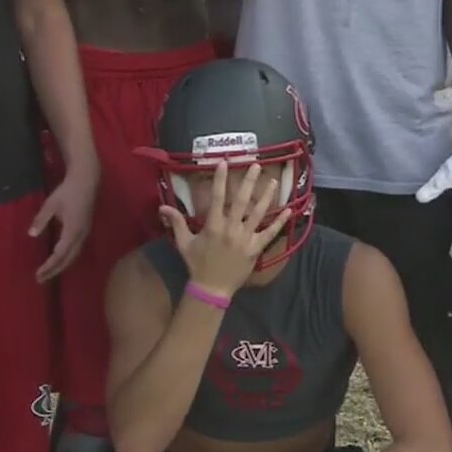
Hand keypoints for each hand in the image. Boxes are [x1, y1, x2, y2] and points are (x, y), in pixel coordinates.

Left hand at [31, 165, 97, 282]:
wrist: (86, 180)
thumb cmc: (67, 191)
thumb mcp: (50, 204)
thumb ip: (41, 220)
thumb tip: (31, 234)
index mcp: (72, 231)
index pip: (60, 254)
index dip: (49, 266)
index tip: (38, 274)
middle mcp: (81, 235)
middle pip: (68, 259)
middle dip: (54, 270)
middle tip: (40, 280)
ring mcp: (85, 233)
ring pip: (74, 255)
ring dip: (61, 266)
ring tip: (49, 273)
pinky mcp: (85, 229)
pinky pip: (76, 249)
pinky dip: (67, 258)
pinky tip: (59, 259)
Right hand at [159, 161, 292, 296]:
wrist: (212, 288)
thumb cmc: (197, 264)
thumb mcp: (184, 243)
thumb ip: (176, 223)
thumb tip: (162, 207)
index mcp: (213, 225)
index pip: (218, 197)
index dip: (221, 179)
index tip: (225, 163)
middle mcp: (231, 229)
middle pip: (242, 201)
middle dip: (249, 181)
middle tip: (256, 165)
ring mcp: (245, 238)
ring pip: (258, 213)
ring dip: (266, 196)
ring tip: (273, 182)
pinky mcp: (256, 249)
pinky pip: (270, 233)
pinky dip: (280, 222)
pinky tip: (289, 210)